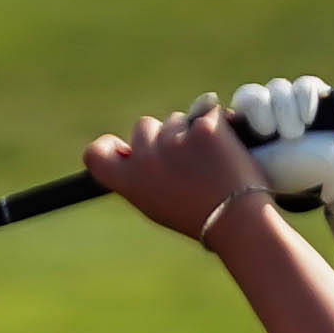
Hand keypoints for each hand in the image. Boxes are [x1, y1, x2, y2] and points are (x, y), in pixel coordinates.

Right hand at [83, 99, 275, 242]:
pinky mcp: (203, 126)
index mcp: (129, 181)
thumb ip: (139, 176)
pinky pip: (207, 113)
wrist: (236, 219)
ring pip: (177, 120)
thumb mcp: (156, 205)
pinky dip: (217, 126)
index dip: (107, 146)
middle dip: (162, 136)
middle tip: (186, 163)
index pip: (97, 154)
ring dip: (190, 132)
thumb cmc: (198, 218)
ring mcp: (174, 139)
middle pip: (144, 126)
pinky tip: (226, 150)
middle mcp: (146, 157)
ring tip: (209, 164)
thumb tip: (131, 151)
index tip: (121, 147)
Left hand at [222, 74, 333, 243]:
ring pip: (277, 88)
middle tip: (274, 133)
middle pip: (251, 95)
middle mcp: (270, 119)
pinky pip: (303, 84)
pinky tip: (308, 117)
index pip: (233, 111)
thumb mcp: (260, 165)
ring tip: (296, 133)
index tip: (257, 133)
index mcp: (252, 137)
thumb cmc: (303, 177)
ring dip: (285, 108)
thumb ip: (233, 147)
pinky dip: (304, 97)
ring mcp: (293, 107)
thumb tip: (208, 129)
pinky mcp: (319, 97)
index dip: (243, 114)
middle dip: (262, 109)